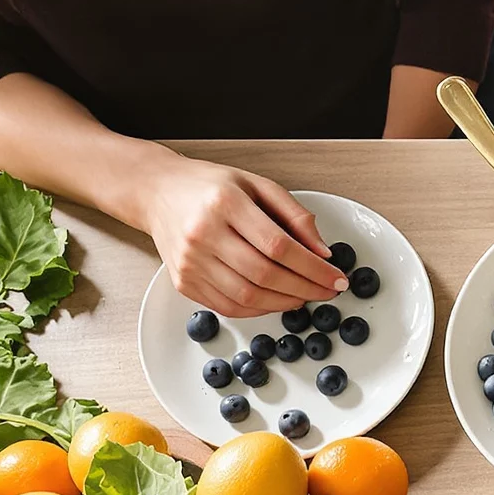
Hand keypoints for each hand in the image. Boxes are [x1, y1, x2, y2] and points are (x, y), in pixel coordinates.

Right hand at [137, 153, 346, 316]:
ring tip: (306, 295)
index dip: (314, 268)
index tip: (337, 278)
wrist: (156, 192)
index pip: (279, 246)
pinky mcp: (183, 281)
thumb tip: (323, 253)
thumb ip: (294, 216)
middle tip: (328, 291)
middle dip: (306, 289)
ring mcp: (189, 261)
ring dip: (286, 302)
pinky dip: (261, 309)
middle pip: (265, 275)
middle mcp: (202, 233)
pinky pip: (230, 307)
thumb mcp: (257, 185)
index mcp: (224, 203)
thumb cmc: (210, 188)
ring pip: (248, 296)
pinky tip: (278, 300)